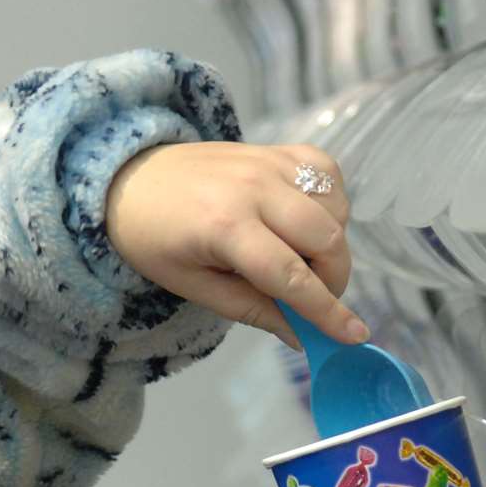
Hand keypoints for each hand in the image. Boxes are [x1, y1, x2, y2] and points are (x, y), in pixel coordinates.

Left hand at [105, 141, 365, 347]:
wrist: (131, 178)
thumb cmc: (155, 240)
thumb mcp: (194, 287)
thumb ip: (251, 310)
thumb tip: (302, 337)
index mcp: (225, 227)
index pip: (291, 276)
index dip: (326, 311)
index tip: (354, 335)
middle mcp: (254, 187)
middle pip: (326, 239)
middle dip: (333, 280)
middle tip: (312, 298)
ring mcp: (269, 162)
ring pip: (335, 208)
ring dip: (332, 244)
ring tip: (301, 258)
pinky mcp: (279, 149)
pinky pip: (329, 175)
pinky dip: (330, 204)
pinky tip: (305, 221)